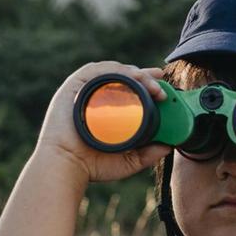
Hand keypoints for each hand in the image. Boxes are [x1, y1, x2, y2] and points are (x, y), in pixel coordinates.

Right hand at [35, 61, 171, 184]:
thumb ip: (148, 155)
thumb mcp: (128, 160)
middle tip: (161, 83)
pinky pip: (97, 70)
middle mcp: (93, 97)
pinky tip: (133, 75)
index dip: (146, 83)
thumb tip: (169, 147)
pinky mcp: (73, 85)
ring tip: (152, 82)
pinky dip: (117, 69)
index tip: (162, 87)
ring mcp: (83, 90)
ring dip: (135, 72)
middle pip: (122, 76)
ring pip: (113, 71)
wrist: (66, 166)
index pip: (127, 89)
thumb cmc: (91, 165)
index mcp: (103, 109)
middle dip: (145, 76)